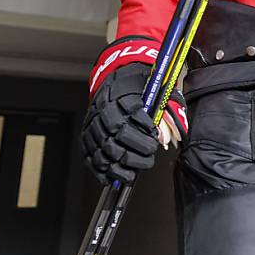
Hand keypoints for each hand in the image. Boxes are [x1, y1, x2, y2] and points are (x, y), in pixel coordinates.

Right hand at [82, 63, 185, 183]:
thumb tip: (167, 138)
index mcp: (122, 94)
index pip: (133, 114)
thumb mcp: (157, 88)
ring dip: (120, 166)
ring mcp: (93, 124)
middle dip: (137, 151)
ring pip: (103, 150)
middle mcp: (104, 110)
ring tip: (134, 172)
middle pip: (118, 136)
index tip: (154, 136)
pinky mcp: (87, 135)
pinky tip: (112, 178)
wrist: (114, 76)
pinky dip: (100, 171)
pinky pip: (89, 156)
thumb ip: (167, 110)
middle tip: (149, 156)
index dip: (145, 130)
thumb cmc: (138, 84)